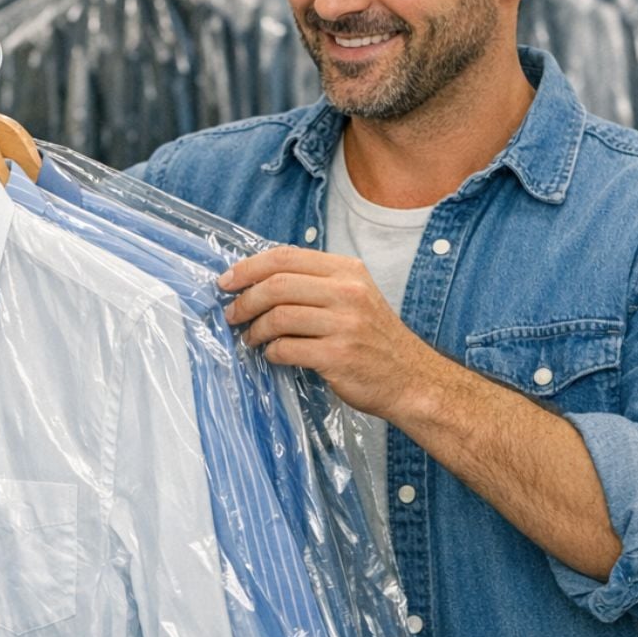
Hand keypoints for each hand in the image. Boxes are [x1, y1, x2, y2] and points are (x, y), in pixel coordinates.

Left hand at [220, 246, 441, 419]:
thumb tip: (256, 281)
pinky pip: (287, 349)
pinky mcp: (338, 356)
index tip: (227, 281)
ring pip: (278, 317)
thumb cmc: (374, 338)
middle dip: (245, 301)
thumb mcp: (354, 296)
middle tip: (232, 314)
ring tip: (251, 338)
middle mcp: (348, 292)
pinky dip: (272, 352)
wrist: (411, 379)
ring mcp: (345, 325)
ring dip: (255, 330)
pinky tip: (273, 355)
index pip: (285, 257)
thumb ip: (314, 283)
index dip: (248, 267)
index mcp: (347, 271)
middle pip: (277, 285)